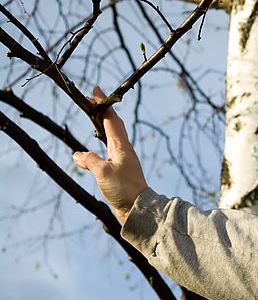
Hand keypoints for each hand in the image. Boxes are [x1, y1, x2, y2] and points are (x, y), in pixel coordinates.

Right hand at [73, 86, 147, 222]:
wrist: (138, 208)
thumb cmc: (124, 189)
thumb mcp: (103, 172)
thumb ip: (89, 160)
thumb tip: (77, 154)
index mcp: (121, 146)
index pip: (111, 119)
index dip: (103, 105)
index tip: (95, 91)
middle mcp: (123, 150)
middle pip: (112, 125)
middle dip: (102, 112)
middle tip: (91, 101)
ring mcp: (122, 160)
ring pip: (110, 138)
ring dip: (101, 126)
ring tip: (92, 119)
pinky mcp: (119, 171)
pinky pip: (106, 152)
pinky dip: (97, 147)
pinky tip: (86, 155)